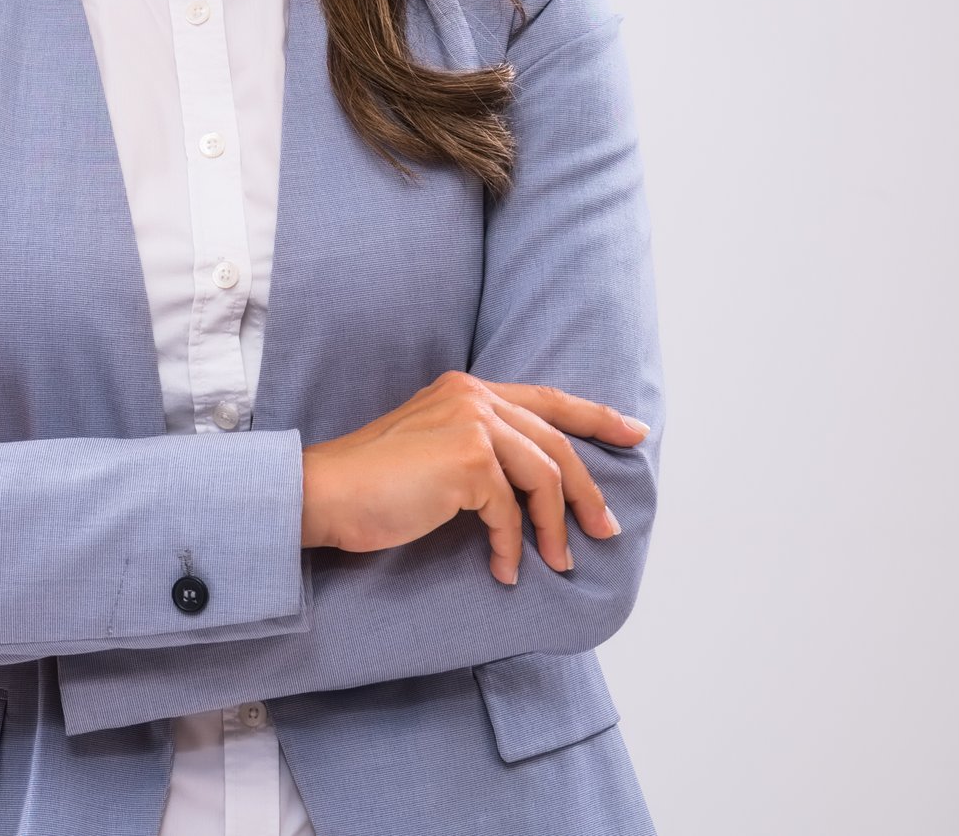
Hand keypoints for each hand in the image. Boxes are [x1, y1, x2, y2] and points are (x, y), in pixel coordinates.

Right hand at [300, 371, 649, 584]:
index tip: (635, 433)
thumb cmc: (371, 484)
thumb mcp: (432, 450)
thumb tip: (534, 489)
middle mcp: (472, 396)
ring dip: (554, 528)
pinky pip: (510, 512)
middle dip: (587, 492)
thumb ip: (478, 449)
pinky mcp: (468, 459)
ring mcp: (471, 423)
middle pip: (555, 443)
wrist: (324, 493)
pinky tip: (504, 570)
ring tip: (557, 562)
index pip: (546, 398)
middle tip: (605, 529)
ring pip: (544, 477)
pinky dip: (513, 546)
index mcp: (465, 389)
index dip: (595, 416)